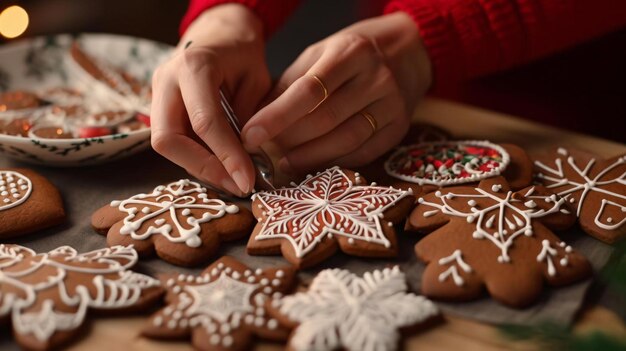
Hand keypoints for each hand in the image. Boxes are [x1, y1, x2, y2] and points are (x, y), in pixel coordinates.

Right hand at [150, 4, 269, 195]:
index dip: (226, 157)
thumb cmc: (242, 53)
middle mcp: (166, 80)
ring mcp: (156, 93)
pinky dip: (195, 158)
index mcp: (194, 66)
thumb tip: (246, 161)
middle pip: (168, 139)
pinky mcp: (158, 107)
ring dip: (198, 167)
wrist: (219, 33)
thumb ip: (249, 117)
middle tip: (236, 185)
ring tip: (232, 179)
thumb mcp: (258, 80)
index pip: (205, 122)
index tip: (248, 181)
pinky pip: (173, 141)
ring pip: (165, 144)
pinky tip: (220, 167)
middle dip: (202, 168)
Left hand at [241, 12, 431, 174]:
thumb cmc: (352, 53)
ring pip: (346, 140)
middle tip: (265, 150)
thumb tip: (257, 119)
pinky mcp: (400, 128)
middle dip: (289, 139)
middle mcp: (376, 78)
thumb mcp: (319, 54)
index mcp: (350, 53)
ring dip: (310, 156)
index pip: (308, 90)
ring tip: (285, 162)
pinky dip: (334, 162)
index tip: (250, 135)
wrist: (407, 51)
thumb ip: (290, 84)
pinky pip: (363, 153)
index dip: (276, 116)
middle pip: (326, 119)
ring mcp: (393, 105)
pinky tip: (313, 164)